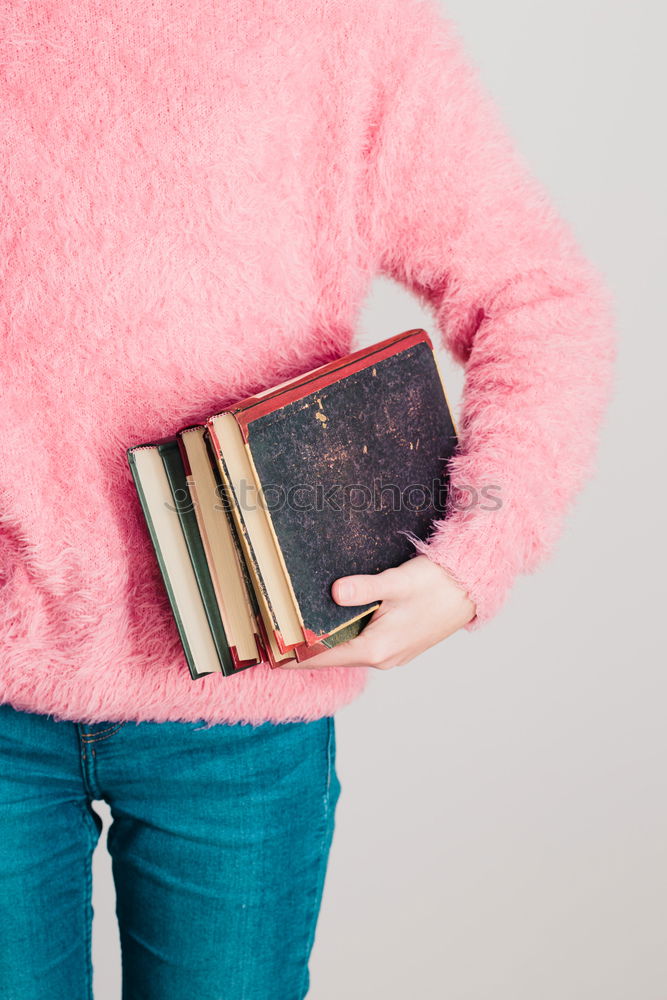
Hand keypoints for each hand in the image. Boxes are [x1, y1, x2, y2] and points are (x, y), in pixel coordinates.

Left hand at [281, 554, 475, 670]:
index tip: (267, 653)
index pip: (322, 658)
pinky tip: (327, 626)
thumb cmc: (438, 585)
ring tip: (290, 631)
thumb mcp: (398, 582)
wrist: (472, 590)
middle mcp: (381, 658)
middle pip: (330, 658)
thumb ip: (365, 589)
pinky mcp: (396, 645)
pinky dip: (340, 639)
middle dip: (301, 650)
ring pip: (345, 652)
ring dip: (320, 644)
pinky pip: (359, 646)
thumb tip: (335, 593)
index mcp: (377, 648)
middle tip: (270, 637)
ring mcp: (389, 655)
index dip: (292, 656)